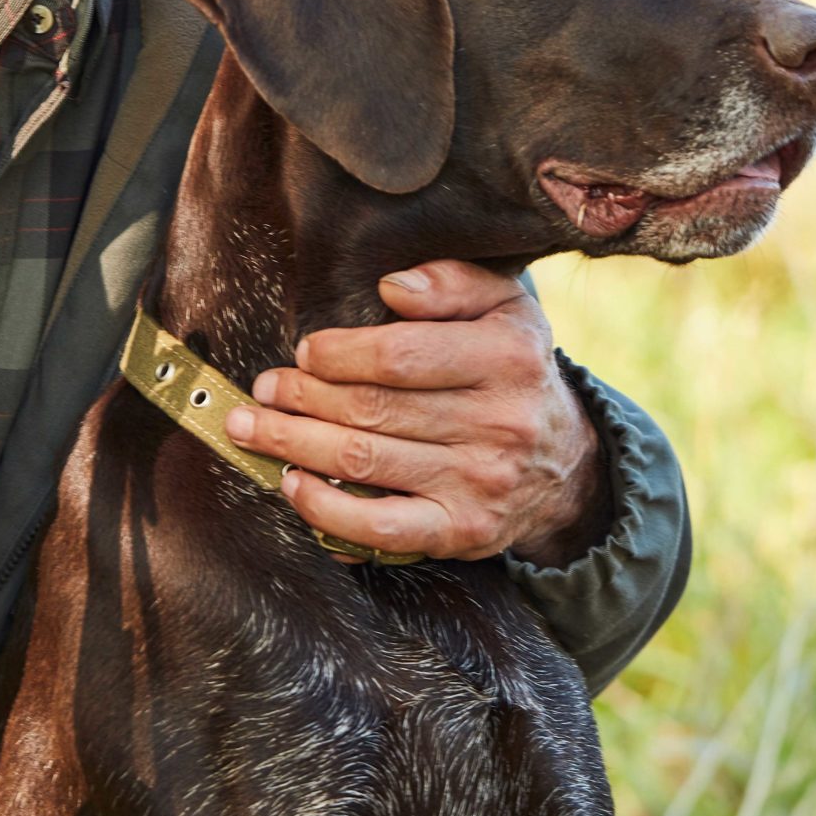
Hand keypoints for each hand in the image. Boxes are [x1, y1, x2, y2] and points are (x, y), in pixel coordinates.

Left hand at [226, 261, 609, 564]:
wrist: (563, 464)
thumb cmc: (512, 371)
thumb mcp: (504, 308)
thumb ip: (451, 284)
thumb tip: (391, 288)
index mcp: (508, 357)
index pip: (402, 355)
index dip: (340, 354)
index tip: (304, 352)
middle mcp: (500, 422)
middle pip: (374, 410)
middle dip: (303, 398)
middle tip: (263, 389)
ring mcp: (479, 483)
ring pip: (365, 463)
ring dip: (293, 444)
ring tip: (252, 428)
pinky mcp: (461, 531)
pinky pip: (381, 528)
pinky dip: (327, 510)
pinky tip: (293, 485)